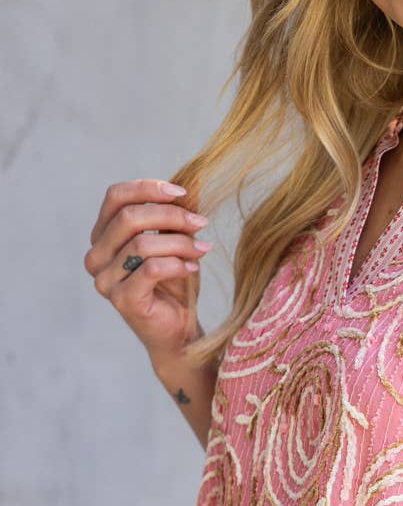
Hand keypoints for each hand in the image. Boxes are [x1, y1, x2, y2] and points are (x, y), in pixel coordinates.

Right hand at [83, 178, 211, 362]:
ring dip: (180, 242)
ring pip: (142, 244)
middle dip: (171, 216)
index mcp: (103, 235)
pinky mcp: (122, 300)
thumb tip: (197, 176)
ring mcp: (105, 280)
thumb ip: (178, 211)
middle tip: (201, 223)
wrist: (179, 329)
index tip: (182, 193)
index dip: (148, 188)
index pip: (115, 197)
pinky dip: (176, 264)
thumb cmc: (175, 283)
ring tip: (202, 249)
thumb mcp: (177, 239)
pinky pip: (150, 269)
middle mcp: (96, 256)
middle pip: (129, 218)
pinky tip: (193, 267)